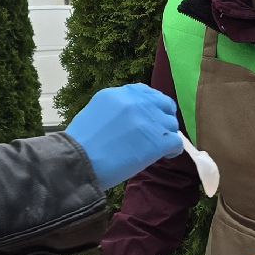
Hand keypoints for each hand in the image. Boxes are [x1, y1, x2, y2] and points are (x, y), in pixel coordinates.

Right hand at [63, 84, 183, 187]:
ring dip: (166, 136)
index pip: (145, 92)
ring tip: (157, 148)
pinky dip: (172, 150)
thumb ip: (116, 109)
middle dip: (162, 118)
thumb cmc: (80, 146)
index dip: (151, 106)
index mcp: (118, 94)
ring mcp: (149, 120)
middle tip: (157, 133)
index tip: (149, 117)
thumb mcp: (95, 113)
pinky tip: (164, 156)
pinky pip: (176, 142)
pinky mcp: (158, 140)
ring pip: (171, 124)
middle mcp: (136, 102)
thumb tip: (132, 118)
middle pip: (163, 105)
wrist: (78, 162)